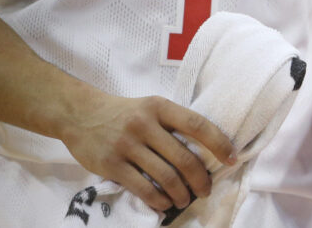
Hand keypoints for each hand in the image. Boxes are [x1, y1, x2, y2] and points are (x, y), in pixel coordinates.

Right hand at [59, 92, 235, 212]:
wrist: (80, 114)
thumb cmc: (124, 113)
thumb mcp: (150, 107)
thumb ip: (172, 123)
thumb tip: (204, 150)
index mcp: (160, 107)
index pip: (197, 124)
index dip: (218, 143)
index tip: (231, 158)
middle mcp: (145, 124)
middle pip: (183, 157)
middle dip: (200, 179)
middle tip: (206, 190)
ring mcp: (127, 145)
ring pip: (165, 177)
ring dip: (181, 194)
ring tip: (185, 200)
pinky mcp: (111, 165)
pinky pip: (142, 188)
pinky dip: (158, 200)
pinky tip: (164, 204)